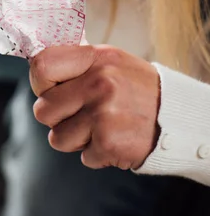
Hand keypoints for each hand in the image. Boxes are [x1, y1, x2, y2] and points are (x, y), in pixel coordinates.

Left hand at [29, 45, 160, 169]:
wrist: (178, 116)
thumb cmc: (135, 89)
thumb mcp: (109, 62)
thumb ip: (75, 64)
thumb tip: (38, 67)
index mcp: (95, 58)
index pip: (41, 66)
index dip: (40, 83)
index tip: (51, 89)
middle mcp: (99, 83)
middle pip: (42, 110)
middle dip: (56, 118)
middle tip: (80, 114)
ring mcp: (104, 114)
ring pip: (57, 138)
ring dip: (75, 139)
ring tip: (99, 127)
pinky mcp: (110, 142)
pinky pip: (83, 156)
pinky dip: (97, 154)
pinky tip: (114, 139)